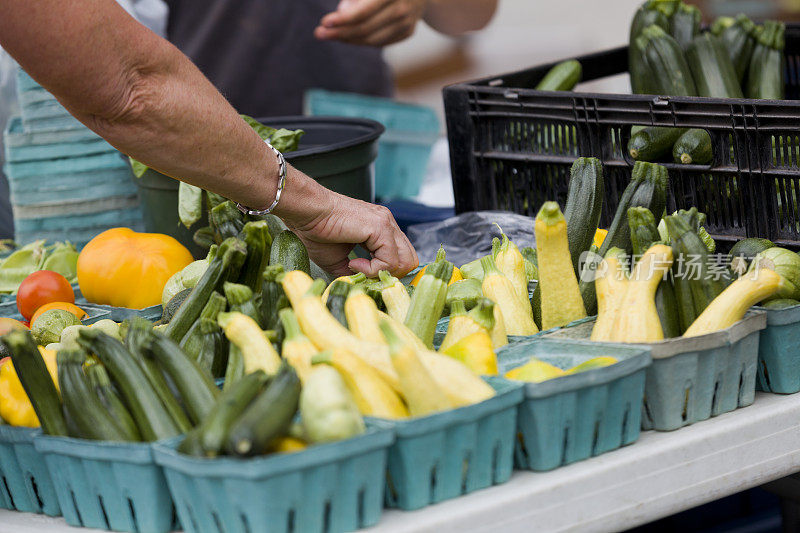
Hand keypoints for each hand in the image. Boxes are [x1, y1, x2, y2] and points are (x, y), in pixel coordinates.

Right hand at [276, 170, 417, 277]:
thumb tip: (364, 285)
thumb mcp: (339, 259)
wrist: (306, 213)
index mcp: (380, 228)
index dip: (385, 272)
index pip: (401, 256)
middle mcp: (387, 223)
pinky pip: (390, 261)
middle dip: (388, 274)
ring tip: (357, 268)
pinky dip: (373, 269)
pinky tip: (354, 263)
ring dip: (381, 272)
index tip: (362, 274)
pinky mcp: (381, 227)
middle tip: (365, 275)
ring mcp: (386, 223)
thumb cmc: (316, 231)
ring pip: (405, 261)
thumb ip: (357, 272)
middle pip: (409, 260)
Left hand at [314, 0, 427, 46]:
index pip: (363, 12)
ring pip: (372, 39)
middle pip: (365, 29)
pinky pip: (380, 42)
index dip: (342, 20)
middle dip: (339, 32)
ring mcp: (407, 22)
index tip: (323, 23)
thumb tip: (342, 14)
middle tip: (319, 33)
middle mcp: (402, 7)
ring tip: (330, 34)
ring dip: (348, 38)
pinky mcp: (408, 32)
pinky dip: (362, 40)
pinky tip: (348, 35)